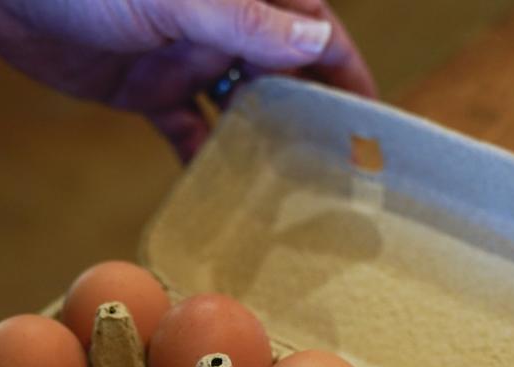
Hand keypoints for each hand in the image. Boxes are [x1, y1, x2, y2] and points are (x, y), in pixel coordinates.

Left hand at [0, 0, 376, 160]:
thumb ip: (245, 19)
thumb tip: (318, 39)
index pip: (315, 35)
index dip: (348, 76)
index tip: (373, 125)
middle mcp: (222, 24)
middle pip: (281, 78)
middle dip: (309, 121)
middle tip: (337, 181)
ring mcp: (182, 56)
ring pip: (236, 110)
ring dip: (259, 148)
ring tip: (289, 200)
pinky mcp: (140, 87)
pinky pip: (183, 129)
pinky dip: (201, 159)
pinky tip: (221, 197)